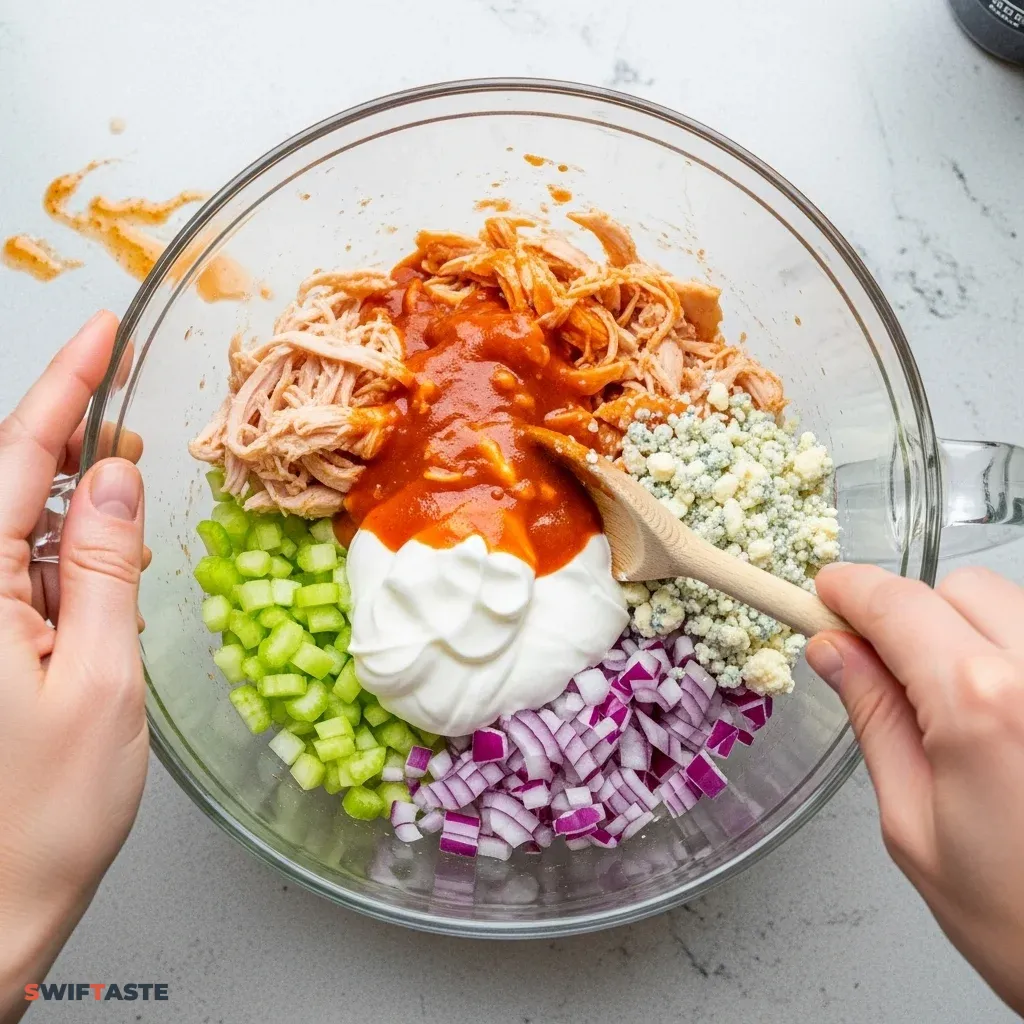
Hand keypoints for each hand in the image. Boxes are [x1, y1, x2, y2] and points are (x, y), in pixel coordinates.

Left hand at [0, 312, 147, 1023]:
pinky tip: (97, 539)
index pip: (17, 456)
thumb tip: (119, 479)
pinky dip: (65, 540)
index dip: (64, 386)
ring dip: (72, 488)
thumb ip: (106, 568)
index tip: (99, 331)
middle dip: (69, 430)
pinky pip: (18, 565)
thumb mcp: (100, 681)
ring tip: (126, 472)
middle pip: (8, 477)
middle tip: (129, 405)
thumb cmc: (39, 817)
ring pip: (15, 519)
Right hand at [808, 563, 1023, 1015]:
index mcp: (981, 707)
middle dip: (914, 613)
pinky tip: (1003, 722)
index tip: (826, 593)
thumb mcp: (914, 826)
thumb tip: (836, 653)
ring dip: (969, 634)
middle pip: (960, 589)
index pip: (898, 606)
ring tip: (954, 708)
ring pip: (1012, 609)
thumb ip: (875, 720)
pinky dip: (1011, 662)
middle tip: (883, 664)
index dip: (851, 590)